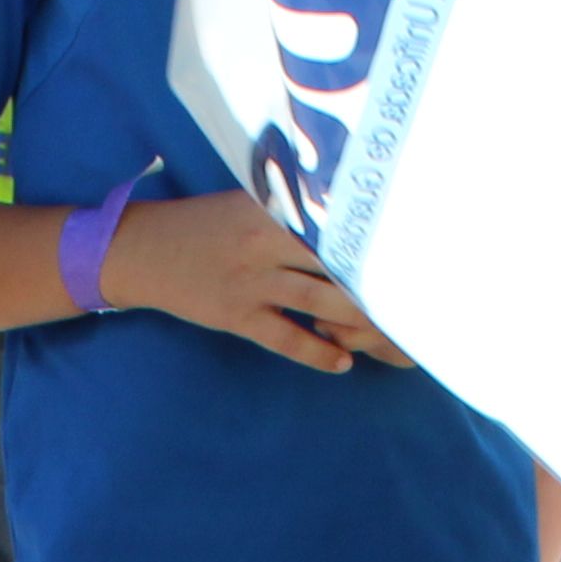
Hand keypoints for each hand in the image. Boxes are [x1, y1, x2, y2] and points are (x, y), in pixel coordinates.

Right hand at [106, 190, 400, 374]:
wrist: (143, 250)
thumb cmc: (206, 223)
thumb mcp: (249, 200)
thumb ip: (294, 204)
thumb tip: (350, 210)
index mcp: (275, 207)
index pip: (339, 222)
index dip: (379, 238)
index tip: (415, 250)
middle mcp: (268, 242)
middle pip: (341, 265)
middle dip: (381, 286)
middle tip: (417, 303)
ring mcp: (253, 282)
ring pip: (323, 304)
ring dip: (360, 322)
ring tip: (390, 336)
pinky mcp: (237, 316)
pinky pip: (287, 339)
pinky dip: (319, 352)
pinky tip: (343, 362)